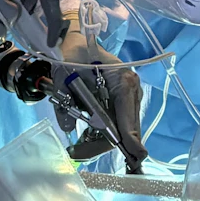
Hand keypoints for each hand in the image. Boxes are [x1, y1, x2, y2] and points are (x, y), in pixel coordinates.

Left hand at [54, 15, 147, 168]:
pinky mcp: (121, 103)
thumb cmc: (74, 55)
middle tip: (76, 153)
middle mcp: (131, 91)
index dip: (130, 138)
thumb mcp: (65, 76)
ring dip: (99, 142)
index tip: (134, 157)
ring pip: (119, 130)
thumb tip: (69, 129)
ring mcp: (128, 98)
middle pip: (124, 129)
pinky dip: (100, 134)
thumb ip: (66, 102)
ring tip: (76, 149)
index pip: (129, 116)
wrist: (77, 43)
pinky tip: (84, 138)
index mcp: (124, 82)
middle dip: (101, 145)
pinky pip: (115, 125)